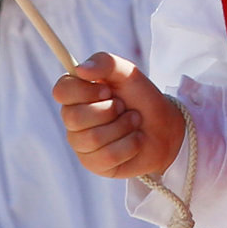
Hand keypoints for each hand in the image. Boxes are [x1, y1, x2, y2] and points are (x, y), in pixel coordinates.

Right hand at [53, 54, 184, 179]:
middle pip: (74, 118)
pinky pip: (108, 156)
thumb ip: (104, 62)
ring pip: (93, 138)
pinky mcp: (95, 164)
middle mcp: (73, 119)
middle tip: (124, 107)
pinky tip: (135, 140)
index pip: (61, 91)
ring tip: (133, 121)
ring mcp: (81, 144)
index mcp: (76, 93)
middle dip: (109, 111)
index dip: (84, 91)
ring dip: (123, 127)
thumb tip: (80, 69)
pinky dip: (129, 145)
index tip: (107, 90)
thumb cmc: (141, 97)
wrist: (165, 127)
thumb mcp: (128, 72)